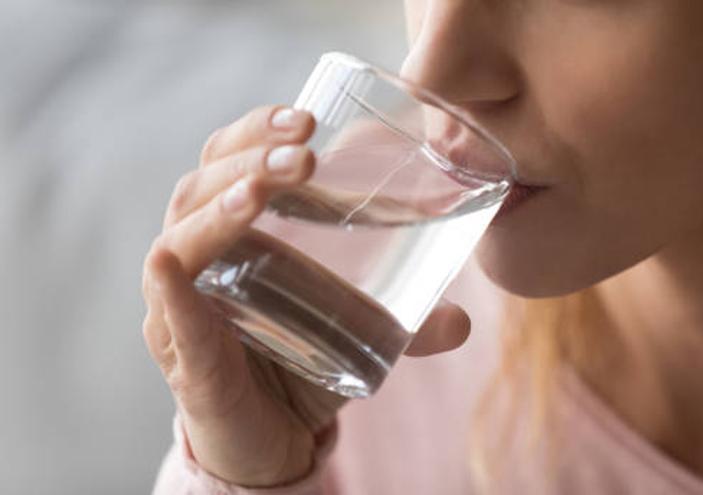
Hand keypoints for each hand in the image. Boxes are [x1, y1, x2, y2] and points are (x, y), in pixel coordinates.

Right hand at [141, 105, 471, 486]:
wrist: (270, 440)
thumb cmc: (302, 365)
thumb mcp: (360, 332)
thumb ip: (409, 323)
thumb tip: (463, 321)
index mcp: (235, 232)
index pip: (229, 159)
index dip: (259, 130)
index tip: (309, 118)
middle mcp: (199, 257)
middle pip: (203, 182)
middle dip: (251, 155)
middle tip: (303, 146)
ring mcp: (181, 305)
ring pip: (180, 235)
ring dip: (222, 203)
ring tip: (265, 187)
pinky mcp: (182, 354)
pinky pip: (167, 309)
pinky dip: (172, 284)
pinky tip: (182, 266)